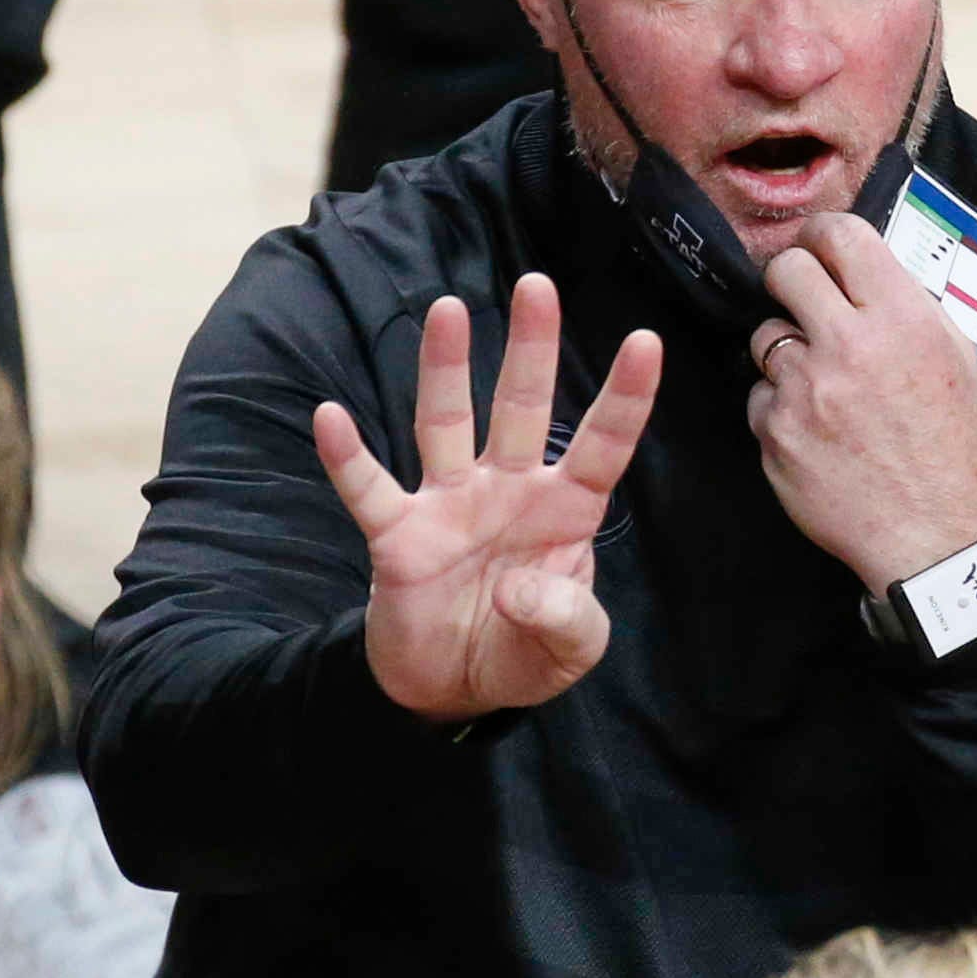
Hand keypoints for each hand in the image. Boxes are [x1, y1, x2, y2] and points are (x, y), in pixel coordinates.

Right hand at [315, 277, 661, 725]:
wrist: (451, 691)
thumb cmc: (521, 654)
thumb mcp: (569, 651)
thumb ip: (566, 620)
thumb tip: (519, 587)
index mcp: (563, 513)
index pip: (601, 446)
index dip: (625, 399)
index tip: (647, 342)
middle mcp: (507, 492)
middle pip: (521, 408)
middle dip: (531, 349)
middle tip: (538, 285)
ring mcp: (448, 506)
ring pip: (446, 423)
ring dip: (445, 369)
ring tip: (448, 310)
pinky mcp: (397, 535)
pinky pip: (367, 489)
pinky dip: (347, 456)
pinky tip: (329, 417)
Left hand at [744, 211, 976, 589]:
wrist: (935, 537)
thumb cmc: (951, 448)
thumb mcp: (956, 359)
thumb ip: (906, 307)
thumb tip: (860, 271)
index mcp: (903, 318)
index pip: (841, 235)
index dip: (822, 235)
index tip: (817, 247)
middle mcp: (850, 345)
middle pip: (786, 271)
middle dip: (790, 280)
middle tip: (801, 301)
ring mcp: (805, 390)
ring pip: (765, 336)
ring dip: (785, 352)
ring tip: (822, 386)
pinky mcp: (776, 432)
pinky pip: (759, 397)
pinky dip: (780, 409)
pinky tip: (816, 432)